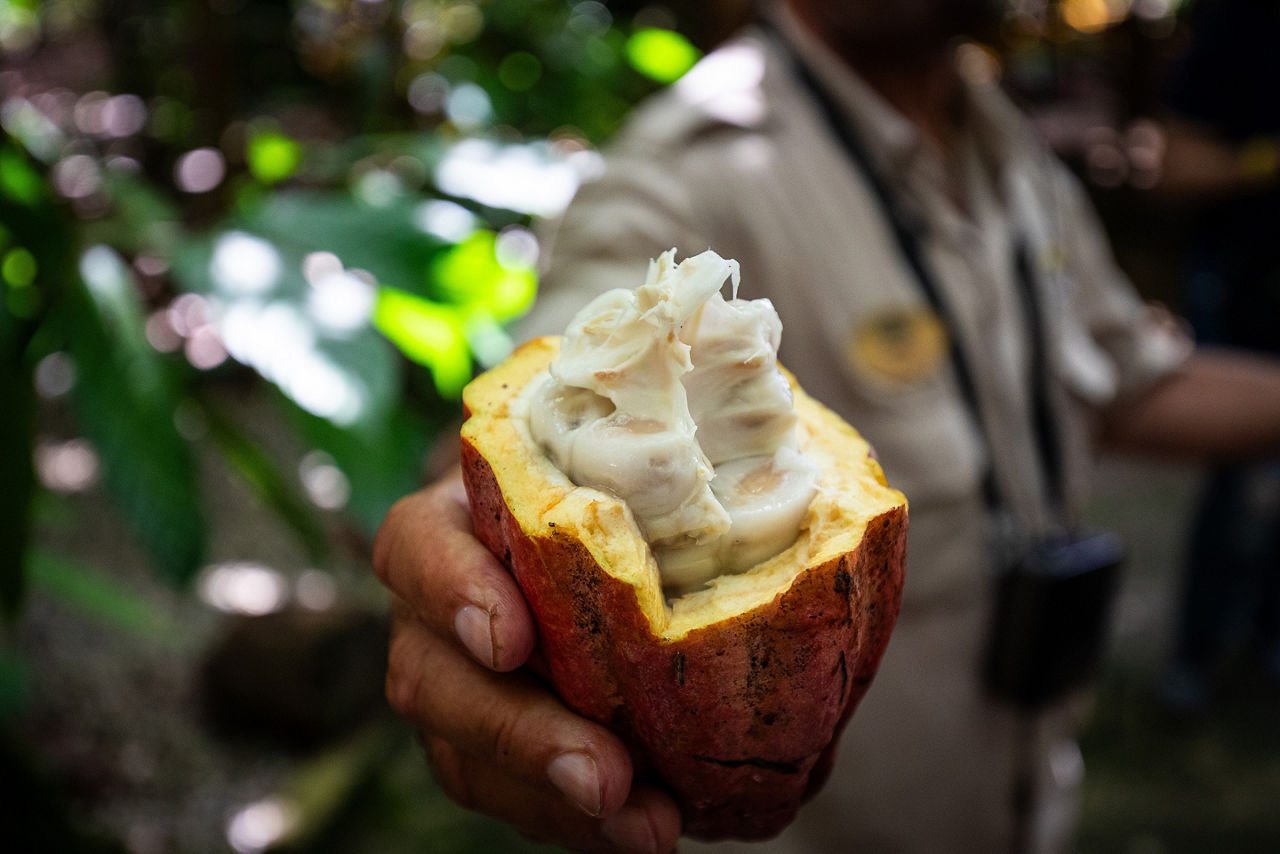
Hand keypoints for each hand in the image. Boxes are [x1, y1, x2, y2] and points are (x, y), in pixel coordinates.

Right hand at [373, 468, 681, 852]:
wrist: (599, 541)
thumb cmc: (612, 484)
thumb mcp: (622, 455)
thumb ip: (665, 464)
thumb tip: (798, 479)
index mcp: (455, 520)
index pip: (417, 546)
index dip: (452, 592)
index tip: (513, 639)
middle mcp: (433, 609)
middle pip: (428, 676)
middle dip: (516, 735)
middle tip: (603, 776)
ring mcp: (452, 680)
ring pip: (461, 753)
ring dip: (551, 798)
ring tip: (647, 826)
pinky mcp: (482, 743)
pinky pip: (507, 794)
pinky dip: (572, 821)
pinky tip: (641, 828)